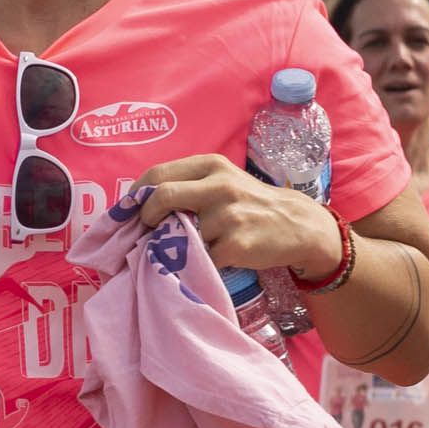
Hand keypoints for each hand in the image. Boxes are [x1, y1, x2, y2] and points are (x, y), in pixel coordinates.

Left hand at [127, 155, 339, 274]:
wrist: (297, 225)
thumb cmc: (250, 205)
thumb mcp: (223, 182)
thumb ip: (188, 186)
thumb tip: (139, 205)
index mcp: (210, 165)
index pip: (156, 174)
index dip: (136, 196)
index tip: (130, 212)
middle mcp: (219, 185)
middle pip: (161, 196)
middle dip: (146, 218)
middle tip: (149, 231)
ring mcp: (228, 215)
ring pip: (180, 233)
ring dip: (179, 245)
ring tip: (192, 247)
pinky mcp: (236, 244)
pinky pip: (201, 258)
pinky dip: (200, 262)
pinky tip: (213, 259)